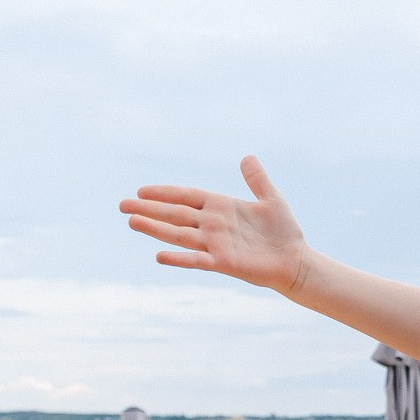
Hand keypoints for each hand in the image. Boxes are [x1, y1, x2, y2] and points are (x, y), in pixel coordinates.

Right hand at [122, 156, 311, 291]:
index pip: (186, 196)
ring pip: (180, 234)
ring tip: (132, 222)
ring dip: (156, 229)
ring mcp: (216, 244)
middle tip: (122, 206)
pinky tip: (159, 255)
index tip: (141, 190)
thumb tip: (247, 157)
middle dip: (149, 209)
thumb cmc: (284, 232)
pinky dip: (179, 259)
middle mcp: (213, 225)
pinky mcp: (224, 262)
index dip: (165, 193)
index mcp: (221, 207)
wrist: (297, 261)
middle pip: (175, 214)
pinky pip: (198, 260)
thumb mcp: (271, 199)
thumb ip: (257, 180)